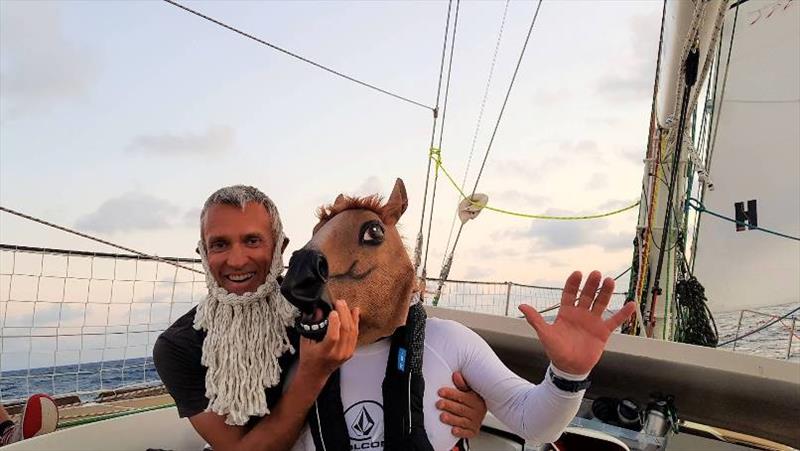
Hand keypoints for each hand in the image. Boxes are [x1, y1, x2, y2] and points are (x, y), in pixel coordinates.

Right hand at [297, 299, 359, 382]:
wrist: (315, 374)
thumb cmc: (309, 358)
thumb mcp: (305, 342)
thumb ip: (311, 326)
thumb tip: (318, 310)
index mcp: (325, 352)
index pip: (333, 337)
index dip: (334, 323)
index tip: (332, 311)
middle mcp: (337, 354)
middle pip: (345, 331)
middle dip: (343, 313)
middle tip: (339, 302)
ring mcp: (345, 354)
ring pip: (352, 332)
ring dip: (350, 316)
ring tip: (345, 305)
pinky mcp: (350, 352)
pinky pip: (355, 335)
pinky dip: (355, 323)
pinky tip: (354, 313)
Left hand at [436, 371, 486, 438]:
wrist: (479, 415)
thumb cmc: (471, 402)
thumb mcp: (468, 391)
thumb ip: (462, 384)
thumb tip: (456, 374)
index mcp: (475, 400)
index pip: (462, 396)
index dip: (450, 394)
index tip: (440, 392)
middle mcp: (477, 411)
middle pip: (461, 409)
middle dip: (449, 406)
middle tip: (438, 404)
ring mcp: (475, 422)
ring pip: (462, 421)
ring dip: (452, 419)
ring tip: (442, 417)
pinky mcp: (473, 431)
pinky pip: (467, 433)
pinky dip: (460, 432)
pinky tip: (453, 431)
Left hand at [519, 271, 635, 374]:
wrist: (570, 368)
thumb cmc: (556, 351)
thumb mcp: (545, 334)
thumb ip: (536, 319)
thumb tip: (521, 306)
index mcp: (566, 312)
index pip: (570, 293)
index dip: (573, 284)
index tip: (578, 273)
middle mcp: (580, 313)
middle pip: (587, 295)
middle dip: (591, 285)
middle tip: (596, 273)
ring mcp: (593, 321)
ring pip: (601, 303)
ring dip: (606, 293)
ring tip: (610, 281)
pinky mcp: (603, 332)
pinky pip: (615, 320)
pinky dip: (623, 313)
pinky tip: (630, 304)